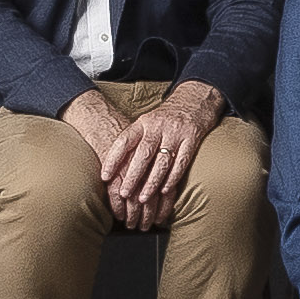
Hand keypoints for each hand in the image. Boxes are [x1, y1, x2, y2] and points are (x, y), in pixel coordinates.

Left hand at [95, 91, 215, 223]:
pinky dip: (172, 178)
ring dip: (151, 182)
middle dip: (132, 176)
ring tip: (142, 199)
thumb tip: (115, 168)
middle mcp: (158, 126)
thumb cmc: (165, 118)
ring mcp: (176, 132)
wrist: (194, 99)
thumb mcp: (147, 123)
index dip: (113, 159)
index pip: (124, 141)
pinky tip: (164, 191)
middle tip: (124, 193)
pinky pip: (181, 162)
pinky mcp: (192, 138)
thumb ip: (135, 141)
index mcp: (143, 122)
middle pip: (143, 154)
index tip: (104, 177)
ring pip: (162, 161)